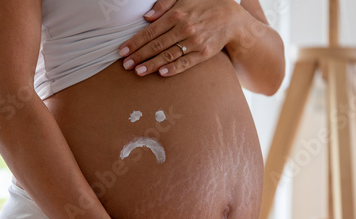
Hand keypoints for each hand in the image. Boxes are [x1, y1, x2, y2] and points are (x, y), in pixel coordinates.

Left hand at [118, 0, 244, 76]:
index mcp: (177, 14)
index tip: (123, 51)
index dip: (135, 42)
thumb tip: (147, 17)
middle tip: (125, 65)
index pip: (150, 31)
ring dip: (152, 65)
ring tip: (138, 72)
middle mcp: (184, 29)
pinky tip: (161, 73)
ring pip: (168, 55)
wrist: (232, 18)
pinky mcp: (203, 54)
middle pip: (156, 45)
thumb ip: (164, 4)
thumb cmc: (205, 5)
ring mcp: (194, 42)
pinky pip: (186, 63)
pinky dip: (173, 69)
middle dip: (139, 56)